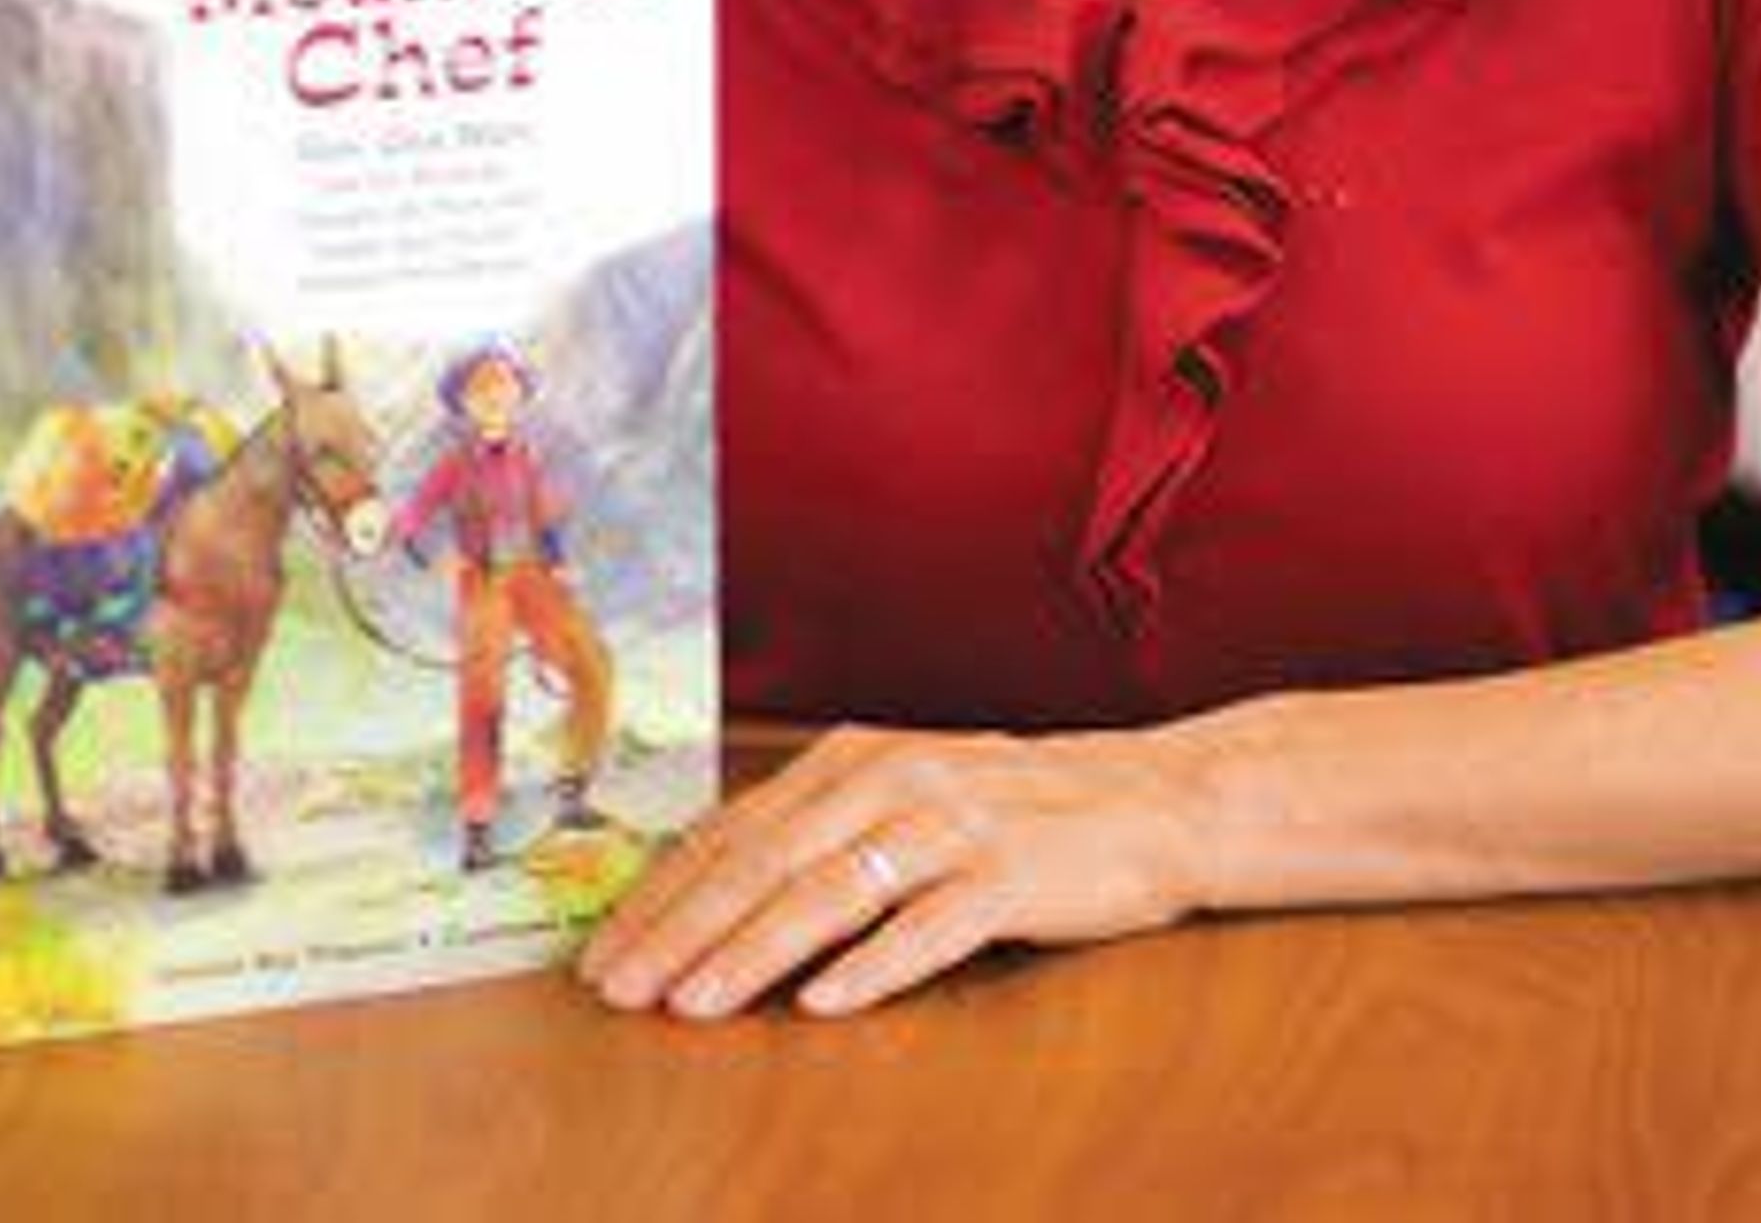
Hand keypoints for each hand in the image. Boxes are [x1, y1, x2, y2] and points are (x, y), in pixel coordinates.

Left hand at [576, 725, 1209, 1020]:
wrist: (1158, 798)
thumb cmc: (1020, 810)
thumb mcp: (911, 795)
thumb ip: (823, 831)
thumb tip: (711, 891)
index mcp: (858, 758)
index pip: (734, 831)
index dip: (661, 895)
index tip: (601, 952)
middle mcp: (898, 779)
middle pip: (765, 862)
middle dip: (679, 930)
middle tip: (616, 990)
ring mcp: (957, 824)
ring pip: (831, 893)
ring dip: (752, 952)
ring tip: (692, 1003)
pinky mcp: (1013, 874)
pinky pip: (932, 926)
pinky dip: (875, 964)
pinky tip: (826, 1002)